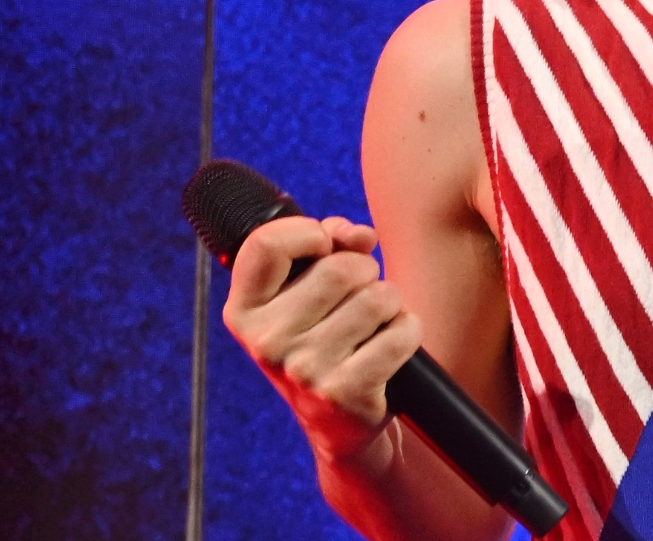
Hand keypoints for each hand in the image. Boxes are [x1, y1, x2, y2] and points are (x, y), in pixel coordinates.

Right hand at [221, 215, 424, 467]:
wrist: (337, 420)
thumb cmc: (324, 336)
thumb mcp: (308, 289)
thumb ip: (331, 244)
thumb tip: (358, 236)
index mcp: (244, 311)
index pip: (266, 245)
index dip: (307, 233)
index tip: (324, 247)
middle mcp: (266, 341)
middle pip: (341, 268)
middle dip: (365, 272)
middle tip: (358, 297)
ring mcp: (304, 370)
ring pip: (378, 297)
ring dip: (389, 302)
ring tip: (373, 324)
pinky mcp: (344, 392)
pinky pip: (401, 332)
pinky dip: (408, 331)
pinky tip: (389, 346)